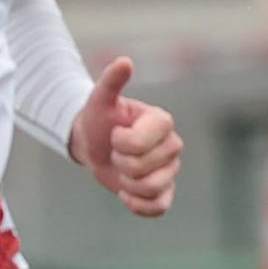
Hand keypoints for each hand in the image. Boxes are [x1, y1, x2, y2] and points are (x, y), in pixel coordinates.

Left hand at [68, 56, 180, 217]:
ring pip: (153, 189)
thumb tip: (124, 61)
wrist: (94, 144)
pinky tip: (125, 194)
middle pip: (145, 169)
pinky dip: (139, 205)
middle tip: (116, 152)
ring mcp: (170, 169)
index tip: (114, 134)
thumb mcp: (100, 100)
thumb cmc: (99, 120)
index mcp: (162, 121)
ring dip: (128, 184)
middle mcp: (172, 144)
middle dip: (121, 164)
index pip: (141, 143)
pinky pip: (159, 207)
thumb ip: (112, 81)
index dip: (120, 143)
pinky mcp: (165, 191)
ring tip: (121, 171)